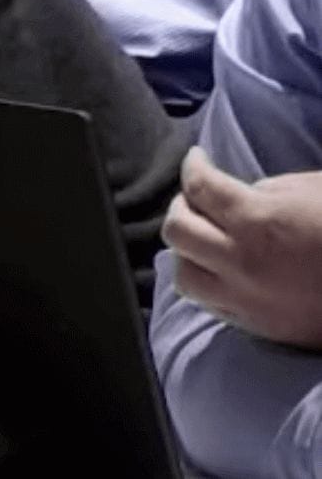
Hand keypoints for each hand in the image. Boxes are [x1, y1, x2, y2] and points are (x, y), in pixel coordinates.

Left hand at [164, 146, 321, 348]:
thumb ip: (265, 190)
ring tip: (203, 236)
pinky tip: (217, 268)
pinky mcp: (258, 326)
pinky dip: (205, 281)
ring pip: (183, 274)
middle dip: (182, 206)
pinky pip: (209, 303)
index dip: (193, 167)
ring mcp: (246, 299)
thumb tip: (235, 195)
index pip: (200, 187)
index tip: (197, 160)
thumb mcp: (311, 190)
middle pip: (177, 230)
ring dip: (186, 249)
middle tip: (197, 198)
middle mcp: (241, 262)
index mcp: (257, 221)